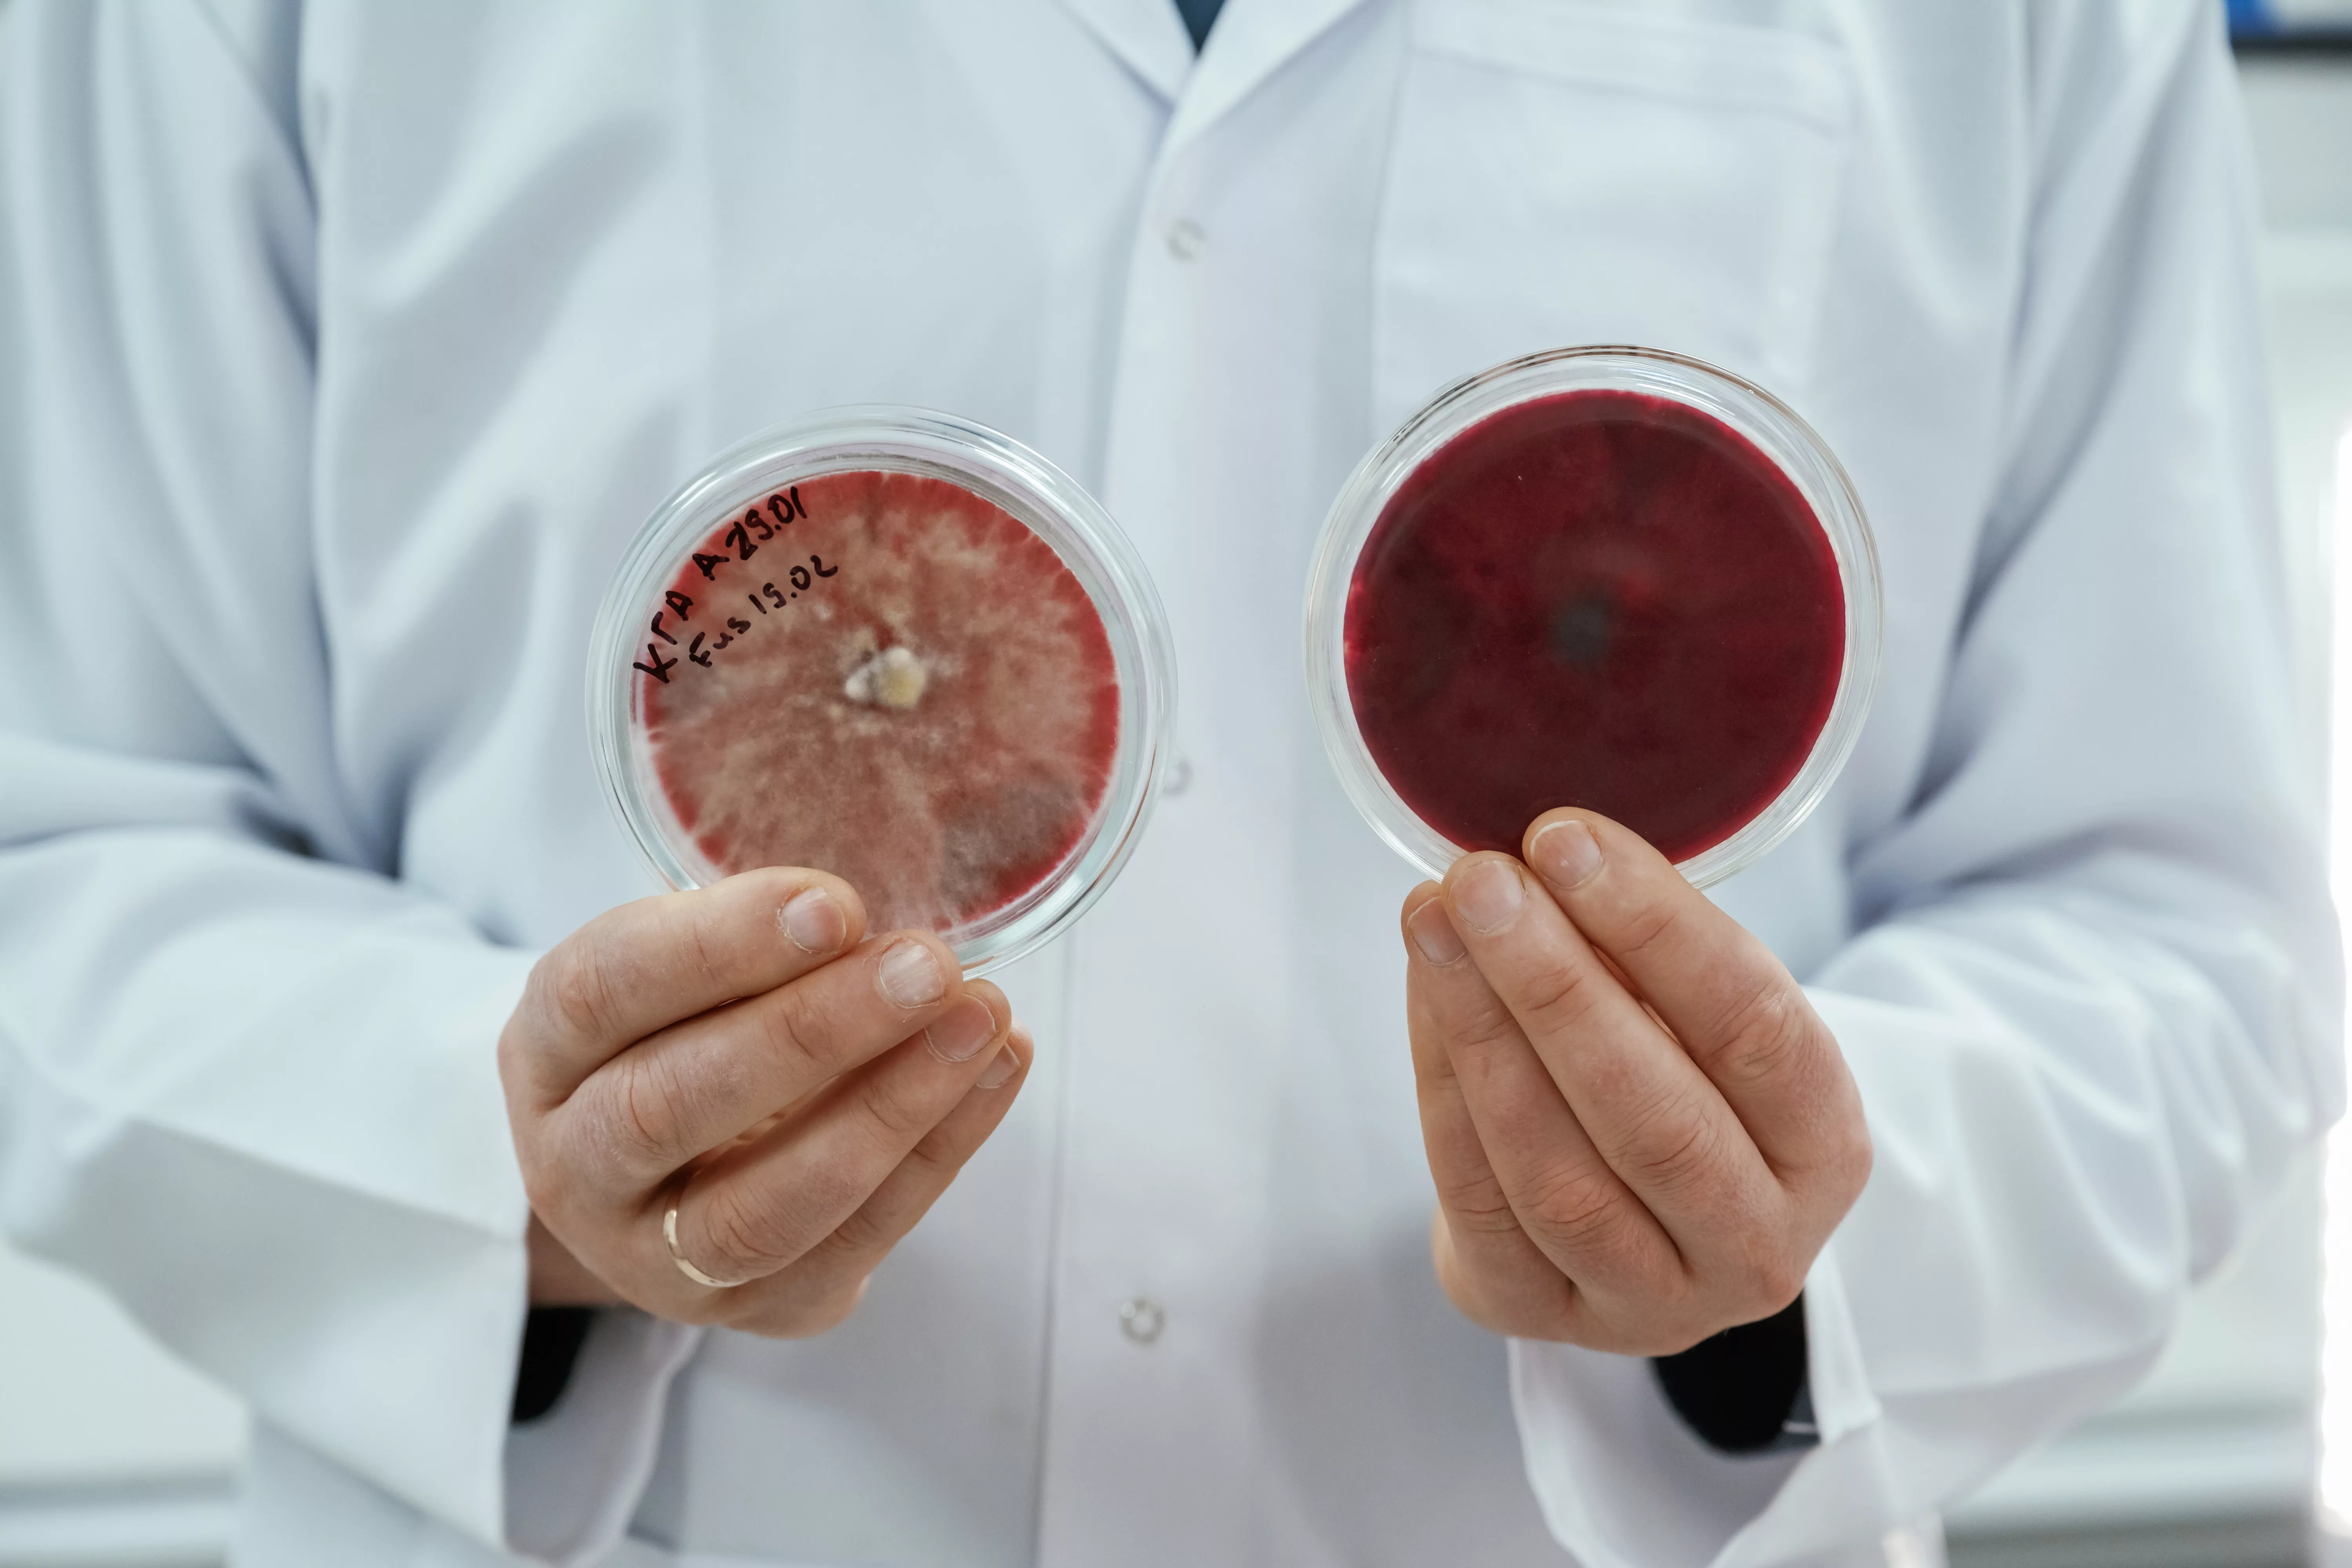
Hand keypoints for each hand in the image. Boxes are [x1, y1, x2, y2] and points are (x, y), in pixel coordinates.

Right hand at [498, 868, 1029, 1335]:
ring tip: (981, 1019)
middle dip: (811, 1032)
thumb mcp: (682, 972)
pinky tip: (998, 1068)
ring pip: (760, 1209)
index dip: (717, 948)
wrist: (674, 1176)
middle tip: (926, 966)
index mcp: (544, 1053)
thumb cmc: (687, 1033)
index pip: (602, 993)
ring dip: (887, 1108)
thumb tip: (864, 926)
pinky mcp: (758, 1311)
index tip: (834, 905)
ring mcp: (656, 1260)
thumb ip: (751, 947)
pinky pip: (855, 1244)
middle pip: (669, 1108)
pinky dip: (939, 1151)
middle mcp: (575, 1169)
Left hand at [1401, 809, 1869, 1355]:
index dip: (1657, 928)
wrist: (1629, 1217)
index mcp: (1825, 1151)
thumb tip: (1542, 856)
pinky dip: (1444, 1088)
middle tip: (1481, 879)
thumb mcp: (1696, 1014)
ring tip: (1432, 920)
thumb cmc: (1676, 1077)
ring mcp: (1654, 1304)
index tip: (1564, 837)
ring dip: (1482, 1032)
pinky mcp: (1543, 1320)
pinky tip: (1426, 994)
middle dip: (1554, 984)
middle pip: (1653, 1115)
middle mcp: (1756, 1247)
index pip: (1756, 1030)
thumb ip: (1643, 951)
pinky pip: (1481, 1205)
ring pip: (1557, 1174)